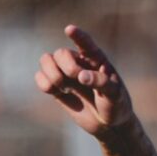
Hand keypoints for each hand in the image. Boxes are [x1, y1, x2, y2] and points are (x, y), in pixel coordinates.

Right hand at [34, 24, 135, 139]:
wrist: (109, 125)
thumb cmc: (117, 106)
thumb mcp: (115, 95)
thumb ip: (101, 83)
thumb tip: (81, 76)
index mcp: (96, 59)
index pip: (85, 43)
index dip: (77, 35)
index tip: (69, 29)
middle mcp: (79, 63)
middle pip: (61, 53)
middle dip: (66, 66)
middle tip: (76, 78)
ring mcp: (66, 74)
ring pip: (46, 60)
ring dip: (50, 71)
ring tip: (62, 87)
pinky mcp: (57, 88)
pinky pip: (40, 77)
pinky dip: (43, 82)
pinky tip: (55, 91)